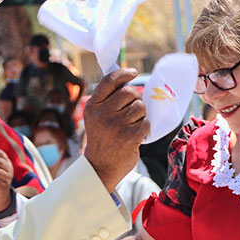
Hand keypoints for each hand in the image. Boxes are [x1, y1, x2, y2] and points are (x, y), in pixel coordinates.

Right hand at [83, 68, 148, 190]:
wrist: (101, 167)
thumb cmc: (102, 139)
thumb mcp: (95, 118)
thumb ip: (106, 100)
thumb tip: (126, 80)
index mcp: (93, 106)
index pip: (110, 81)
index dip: (123, 73)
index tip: (132, 73)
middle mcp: (103, 114)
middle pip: (129, 92)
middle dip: (135, 98)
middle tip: (132, 109)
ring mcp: (117, 125)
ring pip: (139, 106)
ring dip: (140, 114)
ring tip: (132, 124)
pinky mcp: (130, 136)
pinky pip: (145, 122)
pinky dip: (144, 127)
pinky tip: (135, 134)